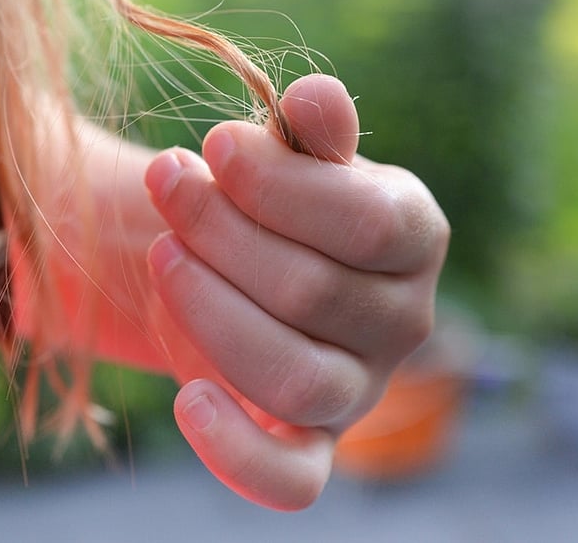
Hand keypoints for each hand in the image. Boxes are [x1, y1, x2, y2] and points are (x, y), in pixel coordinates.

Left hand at [143, 74, 448, 509]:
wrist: (241, 265)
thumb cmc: (272, 201)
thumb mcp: (292, 156)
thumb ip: (310, 133)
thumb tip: (315, 96)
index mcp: (414, 237)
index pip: (368, 223)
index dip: (279, 185)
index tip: (212, 146)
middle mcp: (403, 321)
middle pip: (314, 291)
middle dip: (221, 231)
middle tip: (166, 183)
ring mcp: (359, 390)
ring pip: (296, 377)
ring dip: (211, 312)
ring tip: (163, 256)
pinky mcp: (311, 445)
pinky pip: (292, 480)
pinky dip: (238, 452)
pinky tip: (187, 401)